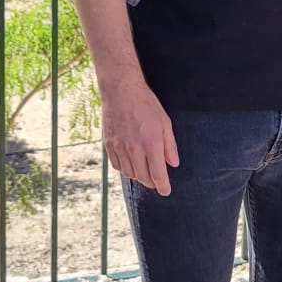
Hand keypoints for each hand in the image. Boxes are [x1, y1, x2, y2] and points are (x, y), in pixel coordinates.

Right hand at [102, 76, 178, 195]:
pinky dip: (126, 169)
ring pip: (130, 174)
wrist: (121, 90)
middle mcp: (134, 149)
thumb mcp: (165, 122)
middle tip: (157, 181)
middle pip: (144, 178)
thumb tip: (173, 164)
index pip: (158, 175)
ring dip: (139, 176)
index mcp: (151, 143)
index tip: (166, 191)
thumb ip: (170, 146)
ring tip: (145, 171)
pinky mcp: (109, 145)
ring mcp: (119, 148)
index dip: (163, 186)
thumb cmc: (146, 104)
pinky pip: (117, 166)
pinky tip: (132, 163)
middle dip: (152, 183)